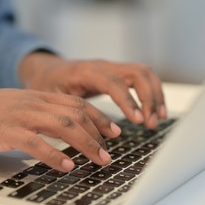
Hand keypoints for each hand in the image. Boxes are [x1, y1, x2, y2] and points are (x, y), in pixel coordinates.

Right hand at [0, 89, 120, 171]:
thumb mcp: (14, 107)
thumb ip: (37, 113)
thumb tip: (60, 128)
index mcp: (36, 96)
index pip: (77, 104)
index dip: (99, 117)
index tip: (114, 131)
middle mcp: (32, 102)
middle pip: (76, 115)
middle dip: (99, 134)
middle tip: (110, 152)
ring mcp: (19, 115)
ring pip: (63, 126)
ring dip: (86, 145)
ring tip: (99, 160)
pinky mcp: (5, 131)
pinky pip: (37, 143)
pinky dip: (55, 155)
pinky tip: (67, 166)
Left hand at [19, 52, 166, 128]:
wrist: (47, 70)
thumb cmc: (46, 85)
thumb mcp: (50, 99)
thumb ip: (66, 114)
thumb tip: (83, 139)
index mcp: (85, 71)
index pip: (114, 82)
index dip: (128, 101)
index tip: (138, 120)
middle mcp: (103, 65)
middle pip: (137, 73)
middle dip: (148, 98)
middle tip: (150, 124)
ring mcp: (113, 67)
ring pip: (144, 73)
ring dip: (155, 95)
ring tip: (157, 120)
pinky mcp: (118, 73)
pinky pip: (142, 77)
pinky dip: (153, 93)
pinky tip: (155, 111)